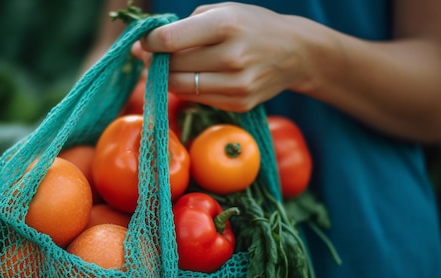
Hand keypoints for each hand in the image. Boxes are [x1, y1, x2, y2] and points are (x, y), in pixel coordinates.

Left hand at [132, 2, 313, 111]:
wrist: (295, 52)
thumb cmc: (251, 26)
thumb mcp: (221, 11)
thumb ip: (183, 26)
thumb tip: (145, 47)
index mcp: (226, 25)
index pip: (170, 40)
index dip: (150, 43)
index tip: (145, 42)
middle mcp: (232, 57)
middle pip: (173, 66)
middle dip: (156, 61)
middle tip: (154, 55)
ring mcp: (237, 85)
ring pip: (180, 88)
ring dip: (168, 78)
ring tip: (170, 66)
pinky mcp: (239, 103)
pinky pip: (198, 99)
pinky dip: (188, 89)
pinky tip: (195, 76)